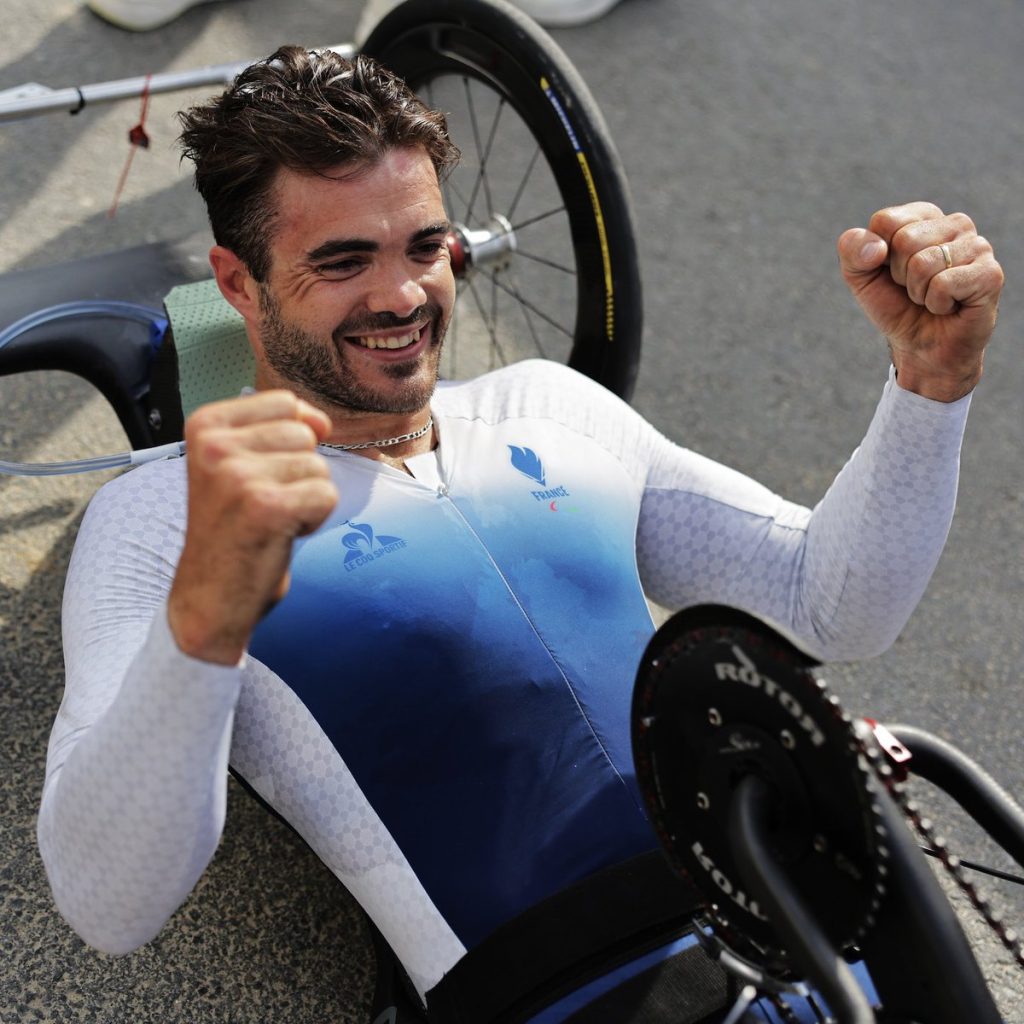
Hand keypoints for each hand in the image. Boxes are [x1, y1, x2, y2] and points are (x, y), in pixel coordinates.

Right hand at [168, 390, 337, 664]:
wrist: (210, 597)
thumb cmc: (232, 530)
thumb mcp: (236, 465)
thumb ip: (273, 431)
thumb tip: (322, 422)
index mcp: (205, 425)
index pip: (285, 403)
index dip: (292, 441)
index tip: (262, 474)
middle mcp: (215, 445)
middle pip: (305, 435)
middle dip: (299, 473)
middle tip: (264, 504)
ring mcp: (238, 475)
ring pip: (319, 467)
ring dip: (306, 498)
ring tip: (270, 519)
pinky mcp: (265, 506)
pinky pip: (327, 495)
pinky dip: (314, 520)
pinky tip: (279, 534)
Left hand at [837, 202, 1003, 400]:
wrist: (921, 348)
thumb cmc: (896, 307)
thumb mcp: (861, 278)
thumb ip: (852, 250)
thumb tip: (877, 248)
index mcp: (924, 217)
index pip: (885, 221)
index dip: (877, 256)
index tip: (892, 272)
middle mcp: (955, 224)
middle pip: (904, 240)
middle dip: (899, 275)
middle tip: (915, 289)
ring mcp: (978, 246)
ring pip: (923, 263)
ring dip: (918, 292)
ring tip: (932, 298)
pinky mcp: (990, 274)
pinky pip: (944, 284)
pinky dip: (936, 304)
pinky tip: (949, 306)